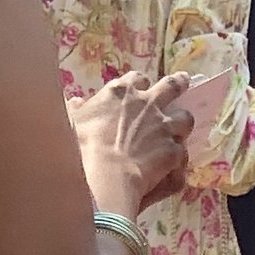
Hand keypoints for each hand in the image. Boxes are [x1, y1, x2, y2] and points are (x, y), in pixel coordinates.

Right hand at [71, 74, 188, 217]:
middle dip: (178, 83)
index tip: (141, 88)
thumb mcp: (69, 122)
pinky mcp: (172, 151)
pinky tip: (173, 166)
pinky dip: (178, 158)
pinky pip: (182, 152)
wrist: (102, 176)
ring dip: (182, 124)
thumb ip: (74, 110)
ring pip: (185, 118)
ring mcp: (163, 127)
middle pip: (171, 86)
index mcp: (121, 92)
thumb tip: (73, 102)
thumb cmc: (80, 147)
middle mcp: (147, 104)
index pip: (137, 78)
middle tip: (183, 82)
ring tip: (181, 131)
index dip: (140, 84)